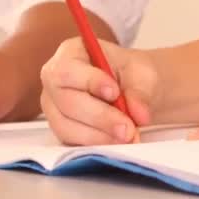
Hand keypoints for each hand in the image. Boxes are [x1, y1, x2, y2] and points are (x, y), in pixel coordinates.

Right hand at [40, 38, 158, 144]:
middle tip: (128, 128)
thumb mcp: (143, 74)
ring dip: (99, 135)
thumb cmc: (134, 75)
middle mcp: (55, 80)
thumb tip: (139, 114)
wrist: (136, 92)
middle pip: (66, 101)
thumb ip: (140, 92)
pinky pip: (71, 142)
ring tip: (128, 137)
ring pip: (66, 126)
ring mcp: (54, 107)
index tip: (115, 92)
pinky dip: (96, 144)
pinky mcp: (62, 129)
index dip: (89, 82)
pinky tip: (118, 143)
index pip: (68, 70)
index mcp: (71, 53)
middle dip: (99, 117)